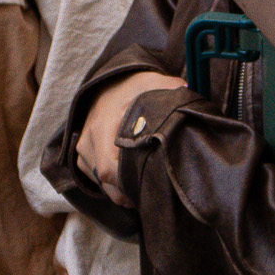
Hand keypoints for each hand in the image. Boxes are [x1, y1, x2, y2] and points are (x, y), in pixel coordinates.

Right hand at [76, 69, 184, 203]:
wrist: (111, 82)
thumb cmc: (136, 86)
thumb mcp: (155, 83)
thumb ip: (173, 92)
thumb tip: (192, 100)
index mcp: (104, 125)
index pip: (109, 170)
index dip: (128, 185)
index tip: (149, 186)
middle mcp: (89, 140)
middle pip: (105, 182)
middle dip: (129, 191)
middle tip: (152, 192)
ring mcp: (83, 148)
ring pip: (100, 183)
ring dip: (121, 189)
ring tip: (143, 187)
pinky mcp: (82, 155)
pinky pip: (95, 178)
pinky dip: (112, 184)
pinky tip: (130, 180)